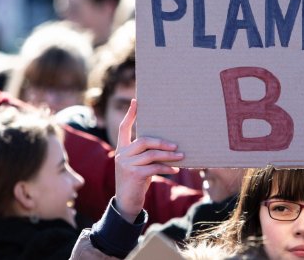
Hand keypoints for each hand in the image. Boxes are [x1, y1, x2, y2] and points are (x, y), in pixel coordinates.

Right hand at [114, 99, 183, 222]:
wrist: (127, 202)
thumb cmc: (137, 181)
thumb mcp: (139, 165)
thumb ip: (147, 155)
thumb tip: (170, 145)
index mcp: (122, 149)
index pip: (124, 128)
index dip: (130, 114)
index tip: (136, 101)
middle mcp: (121, 154)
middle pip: (144, 140)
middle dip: (162, 142)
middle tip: (177, 145)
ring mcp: (126, 164)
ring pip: (151, 154)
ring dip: (169, 155)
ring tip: (182, 156)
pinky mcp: (134, 174)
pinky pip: (155, 167)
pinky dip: (167, 168)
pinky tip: (176, 170)